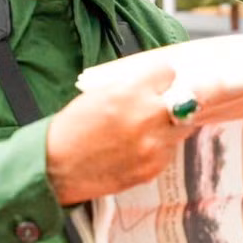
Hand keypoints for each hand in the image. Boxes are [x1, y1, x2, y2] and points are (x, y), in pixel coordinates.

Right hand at [46, 57, 203, 205]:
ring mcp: (153, 146)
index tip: (156, 83)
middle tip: (156, 107)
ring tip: (144, 131)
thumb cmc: (72, 129)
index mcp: (132, 91)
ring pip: (181, 128)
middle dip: (171, 102)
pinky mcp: (153, 168)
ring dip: (168, 126)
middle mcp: (148, 117)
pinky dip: (159, 148)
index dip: (160, 78)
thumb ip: (133, 87)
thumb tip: (157, 85)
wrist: (57, 167)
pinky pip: (168, 152)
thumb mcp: (101, 94)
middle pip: (184, 101)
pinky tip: (137, 149)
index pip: (168, 73)